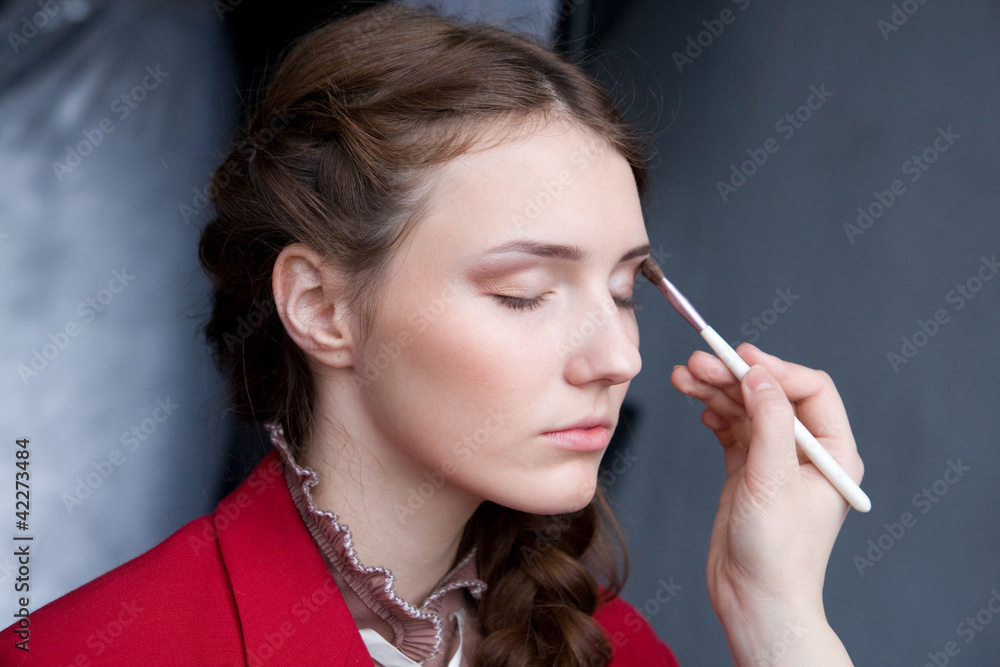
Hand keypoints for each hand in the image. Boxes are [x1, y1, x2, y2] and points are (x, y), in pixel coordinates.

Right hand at [671, 343, 861, 664]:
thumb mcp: (774, 480)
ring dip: (716, 391)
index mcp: (832, 452)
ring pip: (746, 409)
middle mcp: (806, 453)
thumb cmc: (779, 554)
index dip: (775, 369)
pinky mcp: (747, 473)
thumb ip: (769, 421)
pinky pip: (731, 430)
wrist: (754, 601)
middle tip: (697, 363)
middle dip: (733, 376)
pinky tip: (698, 406)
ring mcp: (775, 462)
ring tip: (684, 377)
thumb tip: (759, 373)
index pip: (810, 390)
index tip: (739, 358)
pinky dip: (714, 414)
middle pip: (770, 395)